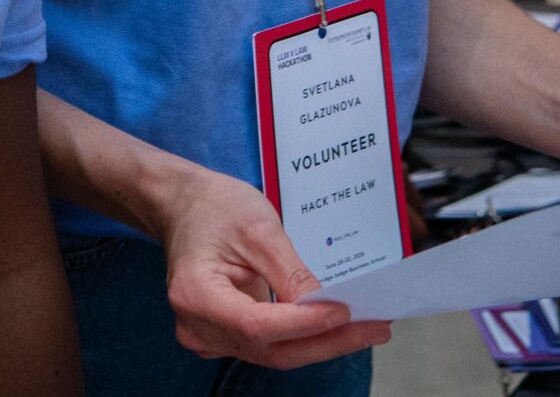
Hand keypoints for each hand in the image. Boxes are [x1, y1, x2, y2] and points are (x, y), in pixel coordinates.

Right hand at [151, 164, 390, 368]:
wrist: (184, 206)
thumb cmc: (213, 208)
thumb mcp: (257, 228)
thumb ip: (291, 273)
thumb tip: (327, 307)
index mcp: (195, 294)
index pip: (257, 324)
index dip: (304, 323)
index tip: (345, 313)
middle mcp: (197, 326)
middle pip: (271, 349)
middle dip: (327, 341)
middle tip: (374, 328)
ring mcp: (208, 336)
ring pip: (274, 353)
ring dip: (321, 343)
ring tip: (366, 327)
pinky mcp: (223, 337)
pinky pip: (269, 346)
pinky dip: (303, 338)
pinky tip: (335, 327)